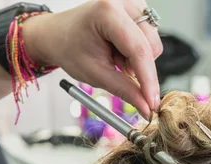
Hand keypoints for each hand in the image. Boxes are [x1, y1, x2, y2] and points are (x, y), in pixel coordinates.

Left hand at [24, 0, 162, 117]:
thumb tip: (146, 106)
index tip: (152, 103)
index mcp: (108, 12)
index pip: (138, 50)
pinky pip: (149, 39)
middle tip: (116, 69)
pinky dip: (136, 52)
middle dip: (139, 68)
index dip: (148, 80)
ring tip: (113, 56)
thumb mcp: (95, 74)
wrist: (57, 34)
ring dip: (137, 59)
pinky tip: (118, 49)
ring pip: (152, 44)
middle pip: (151, 46)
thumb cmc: (69, 48)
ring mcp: (132, 4)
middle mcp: (123, 2)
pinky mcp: (137, 10)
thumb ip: (124, 90)